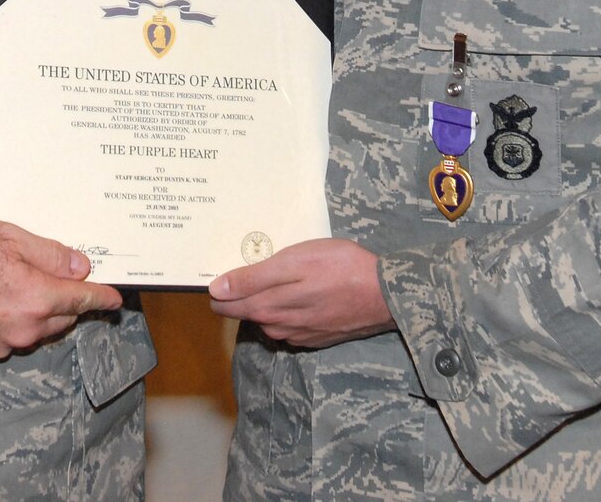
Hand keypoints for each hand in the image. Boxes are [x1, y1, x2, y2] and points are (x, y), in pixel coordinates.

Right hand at [0, 216, 122, 358]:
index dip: (102, 297)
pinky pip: (13, 336)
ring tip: (16, 282)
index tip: (115, 299)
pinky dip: (14, 321)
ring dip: (40, 311)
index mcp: (36, 298)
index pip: (82, 300)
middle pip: (62, 317)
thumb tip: (80, 266)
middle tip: (54, 274)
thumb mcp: (7, 237)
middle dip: (65, 299)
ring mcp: (4, 342)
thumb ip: (49, 254)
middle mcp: (25, 328)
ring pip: (38, 329)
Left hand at [208, 238, 394, 348]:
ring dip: (265, 302)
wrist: (386, 294)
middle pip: (246, 312)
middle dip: (237, 295)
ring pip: (268, 319)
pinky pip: (290, 326)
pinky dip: (287, 311)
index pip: (226, 305)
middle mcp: (278, 327)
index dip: (218, 290)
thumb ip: (253, 278)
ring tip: (274, 278)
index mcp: (267, 308)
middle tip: (243, 270)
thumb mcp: (293, 262)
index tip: (214, 274)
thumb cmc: (339, 268)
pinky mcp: (317, 337)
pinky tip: (299, 294)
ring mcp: (298, 335)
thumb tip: (216, 290)